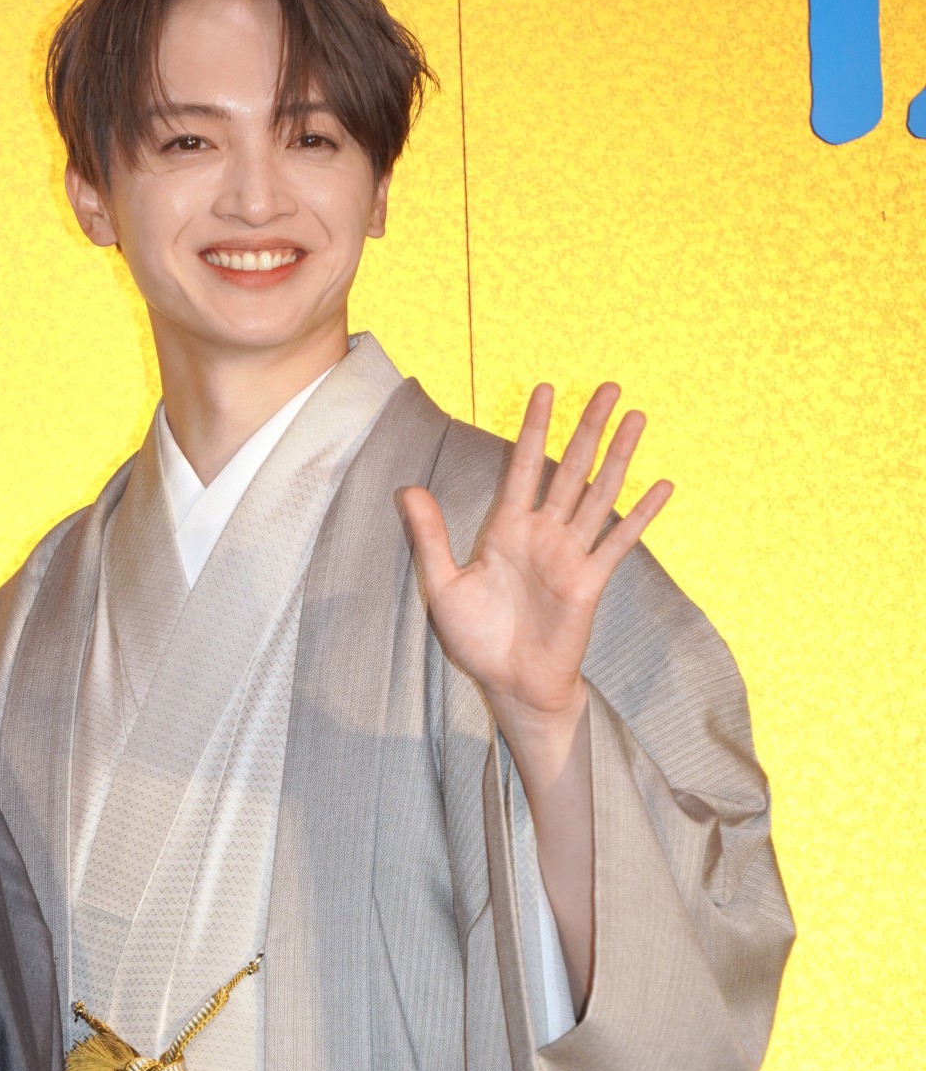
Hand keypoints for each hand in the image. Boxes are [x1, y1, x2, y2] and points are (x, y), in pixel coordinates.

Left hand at [401, 382, 672, 724]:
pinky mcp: (590, 582)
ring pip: (599, 494)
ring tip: (636, 417)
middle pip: (570, 469)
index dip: (534, 428)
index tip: (545, 390)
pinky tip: (662, 487)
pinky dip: (640, 515)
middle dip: (587, 427)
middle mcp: (543, 534)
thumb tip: (408, 489)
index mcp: (507, 529)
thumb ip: (431, 537)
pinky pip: (618, 542)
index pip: (523, 466)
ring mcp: (570, 555)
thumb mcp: (443, 585)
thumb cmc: (476, 639)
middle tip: (606, 386)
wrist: (509, 684)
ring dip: (619, 456)